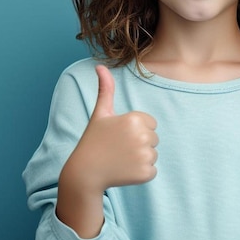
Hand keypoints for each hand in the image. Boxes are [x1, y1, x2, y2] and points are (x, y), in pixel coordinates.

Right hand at [65, 65, 158, 194]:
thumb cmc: (93, 140)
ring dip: (140, 158)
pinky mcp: (146, 173)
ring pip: (153, 154)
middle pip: (153, 138)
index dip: (135, 129)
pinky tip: (124, 170)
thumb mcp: (101, 113)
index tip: (119, 135)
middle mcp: (142, 136)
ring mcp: (144, 156)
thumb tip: (100, 66)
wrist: (86, 172)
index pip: (150, 123)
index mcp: (134, 119)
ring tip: (120, 159)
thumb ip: (106, 89)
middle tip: (118, 148)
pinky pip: (152, 170)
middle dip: (139, 143)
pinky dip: (140, 173)